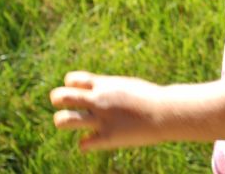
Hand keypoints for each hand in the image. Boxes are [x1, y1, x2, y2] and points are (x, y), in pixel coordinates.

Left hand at [50, 71, 167, 151]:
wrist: (167, 111)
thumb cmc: (149, 97)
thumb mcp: (126, 85)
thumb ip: (108, 87)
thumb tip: (97, 88)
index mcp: (104, 84)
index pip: (71, 79)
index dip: (70, 86)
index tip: (81, 93)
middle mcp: (99, 100)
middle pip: (61, 96)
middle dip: (58, 101)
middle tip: (68, 107)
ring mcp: (101, 119)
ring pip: (64, 120)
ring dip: (63, 122)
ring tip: (73, 123)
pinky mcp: (108, 137)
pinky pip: (83, 144)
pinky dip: (86, 144)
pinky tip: (96, 141)